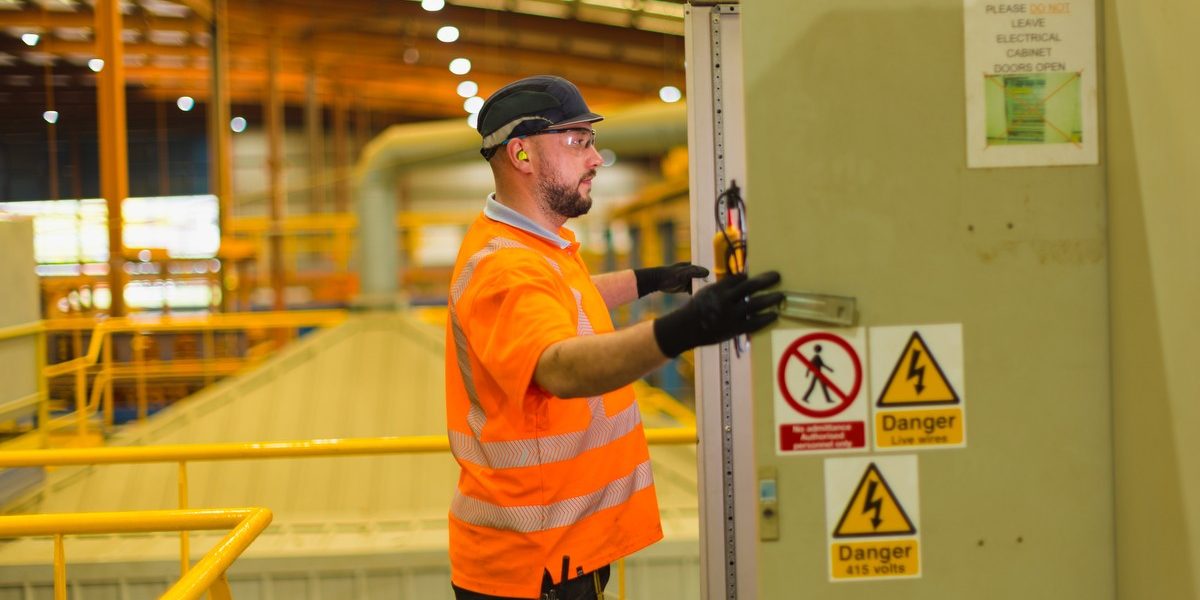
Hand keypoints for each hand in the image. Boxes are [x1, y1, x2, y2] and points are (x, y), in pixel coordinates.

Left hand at [634, 262, 710, 296]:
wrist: (657, 281)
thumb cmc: (669, 275)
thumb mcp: (682, 274)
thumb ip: (694, 272)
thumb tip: (707, 272)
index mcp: (691, 266)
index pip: (704, 267)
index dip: (711, 271)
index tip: (719, 276)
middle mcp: (691, 272)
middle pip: (703, 277)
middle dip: (708, 281)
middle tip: (717, 287)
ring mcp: (688, 280)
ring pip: (699, 284)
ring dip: (703, 288)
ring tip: (710, 293)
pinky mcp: (685, 287)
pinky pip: (693, 290)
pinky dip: (696, 293)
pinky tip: (700, 297)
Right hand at [652, 271, 783, 357]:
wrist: (687, 328)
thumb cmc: (697, 309)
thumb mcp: (706, 292)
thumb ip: (722, 287)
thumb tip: (740, 280)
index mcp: (718, 289)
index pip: (738, 278)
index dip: (749, 276)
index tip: (759, 276)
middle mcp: (725, 300)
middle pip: (750, 287)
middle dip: (765, 281)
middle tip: (777, 276)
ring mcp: (730, 315)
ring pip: (754, 304)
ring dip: (770, 299)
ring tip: (781, 295)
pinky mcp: (733, 329)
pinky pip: (753, 323)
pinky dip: (765, 319)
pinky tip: (774, 315)